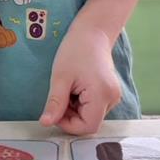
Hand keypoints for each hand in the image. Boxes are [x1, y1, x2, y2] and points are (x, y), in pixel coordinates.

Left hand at [39, 20, 120, 134]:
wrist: (92, 31)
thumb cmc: (76, 49)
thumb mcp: (60, 77)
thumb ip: (55, 103)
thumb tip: (46, 123)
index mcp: (102, 95)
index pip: (87, 127)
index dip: (68, 124)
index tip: (55, 111)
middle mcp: (112, 98)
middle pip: (89, 123)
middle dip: (70, 115)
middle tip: (60, 96)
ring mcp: (113, 96)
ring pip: (91, 116)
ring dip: (75, 109)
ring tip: (68, 88)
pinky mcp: (109, 93)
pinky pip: (94, 108)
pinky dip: (81, 104)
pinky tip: (76, 88)